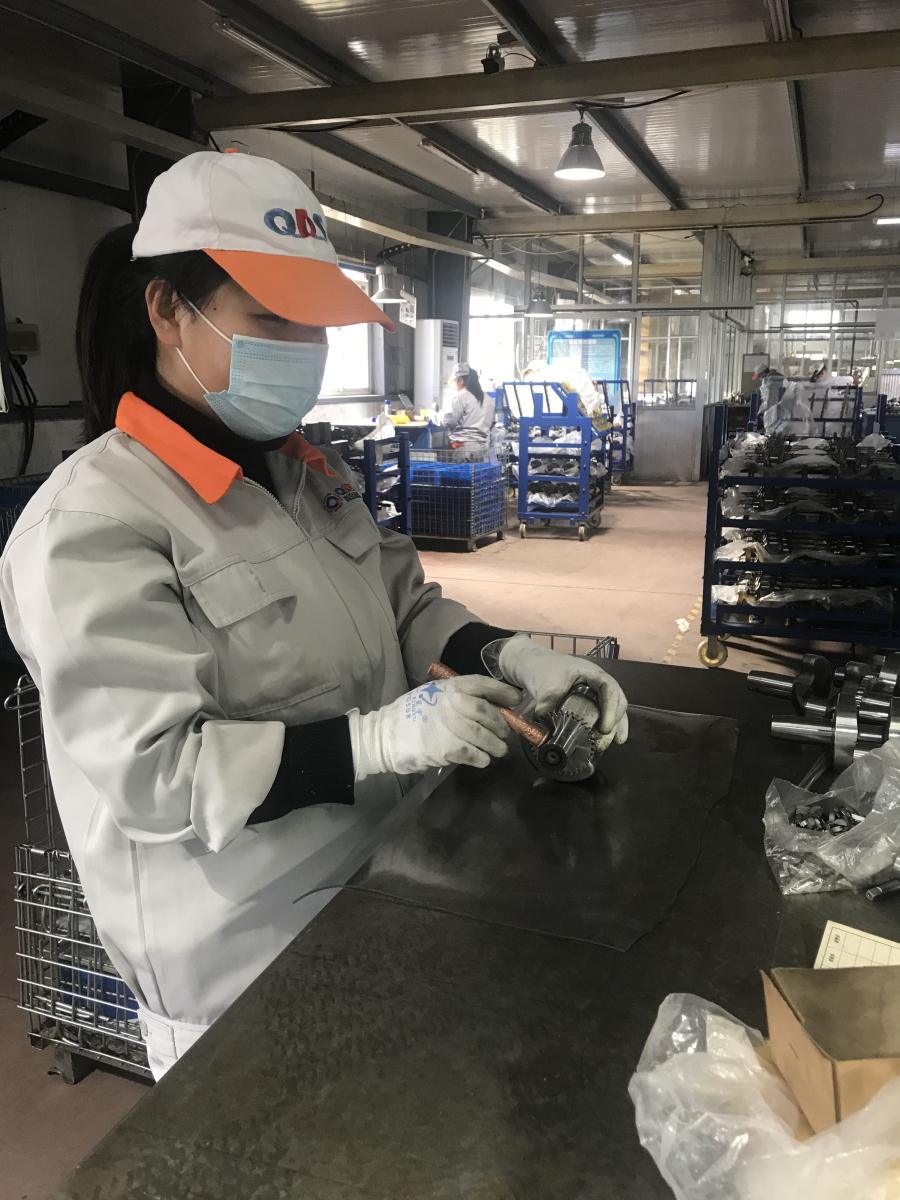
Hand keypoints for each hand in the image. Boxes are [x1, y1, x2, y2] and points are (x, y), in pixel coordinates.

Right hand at [348, 675, 521, 780]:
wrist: (383, 736)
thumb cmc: (411, 716)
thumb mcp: (432, 696)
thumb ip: (458, 698)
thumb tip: (491, 706)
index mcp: (448, 688)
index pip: (481, 684)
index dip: (502, 691)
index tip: (516, 699)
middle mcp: (450, 703)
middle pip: (487, 712)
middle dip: (501, 725)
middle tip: (505, 734)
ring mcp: (448, 726)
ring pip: (484, 736)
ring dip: (495, 746)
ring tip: (498, 751)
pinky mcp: (444, 748)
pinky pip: (473, 754)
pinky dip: (481, 758)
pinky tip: (482, 760)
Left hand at [497, 636, 627, 751]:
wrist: (533, 664)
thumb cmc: (543, 668)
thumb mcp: (544, 685)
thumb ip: (547, 705)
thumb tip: (548, 732)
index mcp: (591, 673)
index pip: (609, 689)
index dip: (611, 709)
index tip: (604, 728)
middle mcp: (599, 683)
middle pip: (617, 701)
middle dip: (614, 723)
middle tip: (601, 741)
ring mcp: (596, 692)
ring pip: (614, 709)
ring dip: (614, 727)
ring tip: (604, 745)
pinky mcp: (590, 701)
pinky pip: (605, 713)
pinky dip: (610, 727)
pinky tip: (614, 741)